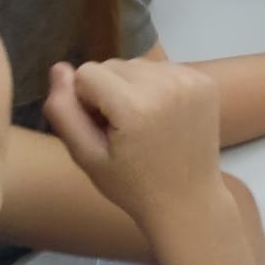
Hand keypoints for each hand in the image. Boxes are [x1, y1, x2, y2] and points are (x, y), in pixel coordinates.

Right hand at [43, 58, 222, 231]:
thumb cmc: (132, 186)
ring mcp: (191, 80)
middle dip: (108, 92)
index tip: (101, 130)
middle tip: (121, 130)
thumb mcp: (86, 156)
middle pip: (113, 65)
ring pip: (138, 65)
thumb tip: (59, 68)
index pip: (86, 73)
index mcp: (134, 105)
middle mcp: (166, 84)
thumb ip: (64, 111)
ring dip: (131, 87)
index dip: (85, 102)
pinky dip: (156, 86)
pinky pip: (164, 69)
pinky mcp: (206, 82)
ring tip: (141, 124)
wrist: (188, 199)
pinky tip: (162, 116)